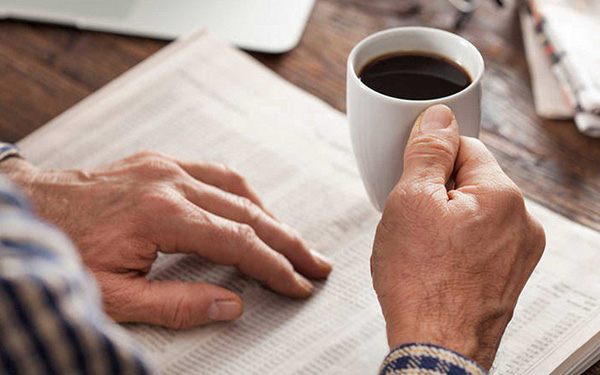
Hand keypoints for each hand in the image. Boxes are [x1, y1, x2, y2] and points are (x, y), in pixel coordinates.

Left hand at [1, 152, 331, 328]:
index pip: (238, 242)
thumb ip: (176, 305)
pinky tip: (251, 208)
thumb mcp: (113, 295)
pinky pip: (213, 172)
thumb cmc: (63, 251)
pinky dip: (241, 193)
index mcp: (161, 214)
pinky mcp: (157, 161)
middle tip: (317, 262)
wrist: (26, 209)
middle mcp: (169, 182)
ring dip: (270, 214)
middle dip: (288, 241)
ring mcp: (164, 166)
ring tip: (291, 240)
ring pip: (236, 185)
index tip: (299, 284)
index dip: (274, 266)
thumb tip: (231, 307)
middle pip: (248, 211)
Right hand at [371, 105, 544, 368]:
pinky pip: (479, 242)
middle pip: (470, 180)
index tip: (412, 180)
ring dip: (445, 220)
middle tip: (411, 220)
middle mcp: (521, 222)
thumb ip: (427, 151)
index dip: (429, 160)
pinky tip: (436, 264)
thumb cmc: (421, 284)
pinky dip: (457, 245)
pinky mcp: (509, 275)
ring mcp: (518, 252)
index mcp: (501, 195)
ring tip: (422, 248)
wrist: (435, 347)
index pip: (464, 146)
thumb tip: (438, 117)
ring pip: (473, 212)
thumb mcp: (410, 201)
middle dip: (436, 192)